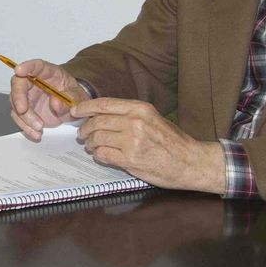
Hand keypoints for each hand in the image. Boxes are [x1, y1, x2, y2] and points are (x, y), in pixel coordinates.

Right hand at [7, 58, 88, 140]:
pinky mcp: (25, 109)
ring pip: (16, 103)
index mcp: (48, 72)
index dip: (26, 67)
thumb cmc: (74, 96)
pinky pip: (19, 117)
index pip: (35, 66)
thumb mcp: (79, 96)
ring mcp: (27, 95)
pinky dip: (25, 127)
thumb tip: (56, 102)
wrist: (73, 108)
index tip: (19, 70)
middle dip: (18, 97)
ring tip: (39, 128)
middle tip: (22, 110)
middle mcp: (33, 81)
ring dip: (24, 117)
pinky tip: (36, 134)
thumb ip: (70, 98)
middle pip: (18, 83)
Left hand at [74, 97, 224, 192]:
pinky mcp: (130, 159)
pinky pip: (103, 154)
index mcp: (140, 109)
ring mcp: (132, 141)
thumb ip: (129, 115)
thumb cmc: (172, 141)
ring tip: (92, 146)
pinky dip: (99, 155)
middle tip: (82, 135)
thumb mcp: (153, 118)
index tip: (75, 111)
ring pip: (97, 138)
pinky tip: (102, 155)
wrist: (190, 162)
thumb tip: (103, 115)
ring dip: (91, 143)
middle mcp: (135, 122)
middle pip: (97, 122)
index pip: (104, 104)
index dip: (85, 107)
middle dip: (85, 129)